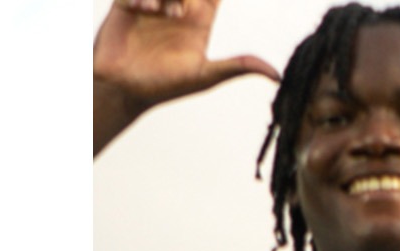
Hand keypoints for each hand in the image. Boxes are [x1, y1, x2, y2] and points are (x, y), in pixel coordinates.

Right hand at [95, 0, 277, 118]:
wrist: (122, 91)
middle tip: (178, 11)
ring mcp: (153, 5)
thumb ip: (238, 67)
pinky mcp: (128, 5)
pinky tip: (143, 9)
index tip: (203, 3)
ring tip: (160, 11)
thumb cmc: (162, 86)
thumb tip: (277, 76)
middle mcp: (178, 8)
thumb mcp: (204, 76)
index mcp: (199, 18)